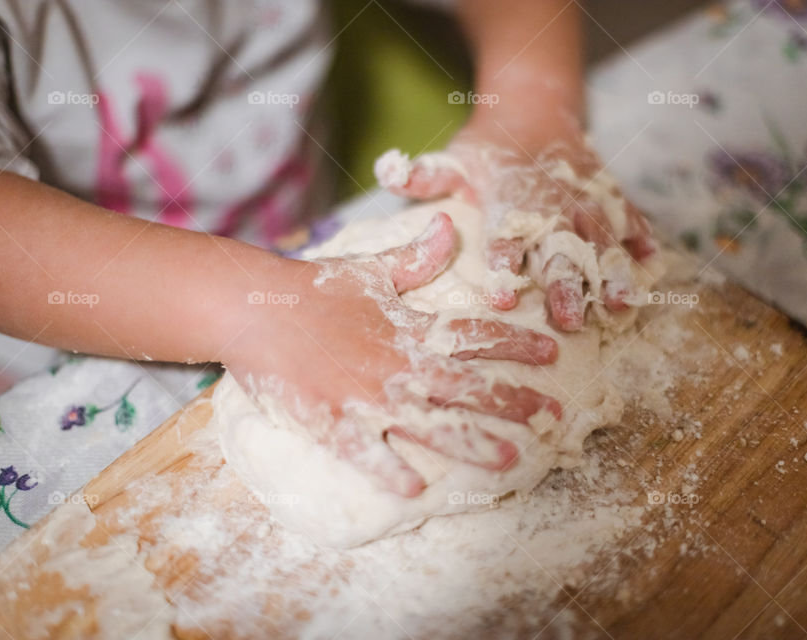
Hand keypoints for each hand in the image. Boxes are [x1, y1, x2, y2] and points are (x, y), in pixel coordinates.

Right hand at [225, 213, 560, 496]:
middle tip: (553, 416)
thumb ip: (417, 257)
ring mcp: (367, 396)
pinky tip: (415, 491)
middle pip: (467, 385)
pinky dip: (389, 471)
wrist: (254, 305)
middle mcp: (398, 364)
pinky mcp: (332, 421)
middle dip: (513, 400)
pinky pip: (366, 452)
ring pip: (430, 423)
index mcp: (409, 328)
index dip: (516, 342)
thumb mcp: (371, 269)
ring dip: (472, 442)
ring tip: (510, 459)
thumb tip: (451, 224)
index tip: (552, 352)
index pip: (473, 334)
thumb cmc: (313, 288)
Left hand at [376, 123, 658, 331]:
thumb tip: (388, 169)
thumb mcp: (453, 158)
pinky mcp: (607, 195)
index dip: (503, 266)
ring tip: (621, 305)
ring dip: (611, 272)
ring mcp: (584, 198)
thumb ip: (425, 174)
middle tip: (567, 319)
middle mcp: (550, 201)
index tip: (502, 298)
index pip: (505, 234)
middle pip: (558, 247)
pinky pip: (629, 216)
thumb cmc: (489, 147)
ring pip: (601, 239)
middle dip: (564, 283)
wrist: (535, 107)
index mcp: (510, 197)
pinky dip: (641, 238)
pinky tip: (652, 263)